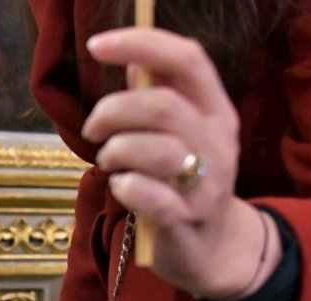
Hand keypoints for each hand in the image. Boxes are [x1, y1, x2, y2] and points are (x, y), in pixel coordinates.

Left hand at [82, 28, 280, 299]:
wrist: (215, 248)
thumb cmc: (184, 182)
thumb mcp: (180, 134)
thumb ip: (157, 97)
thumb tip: (130, 61)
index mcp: (214, 109)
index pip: (187, 59)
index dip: (141, 44)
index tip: (96, 45)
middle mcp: (217, 140)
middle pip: (163, 105)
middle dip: (113, 110)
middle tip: (93, 128)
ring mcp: (206, 182)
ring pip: (159, 150)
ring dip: (117, 151)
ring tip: (107, 162)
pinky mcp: (187, 219)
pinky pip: (155, 198)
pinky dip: (128, 188)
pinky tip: (120, 187)